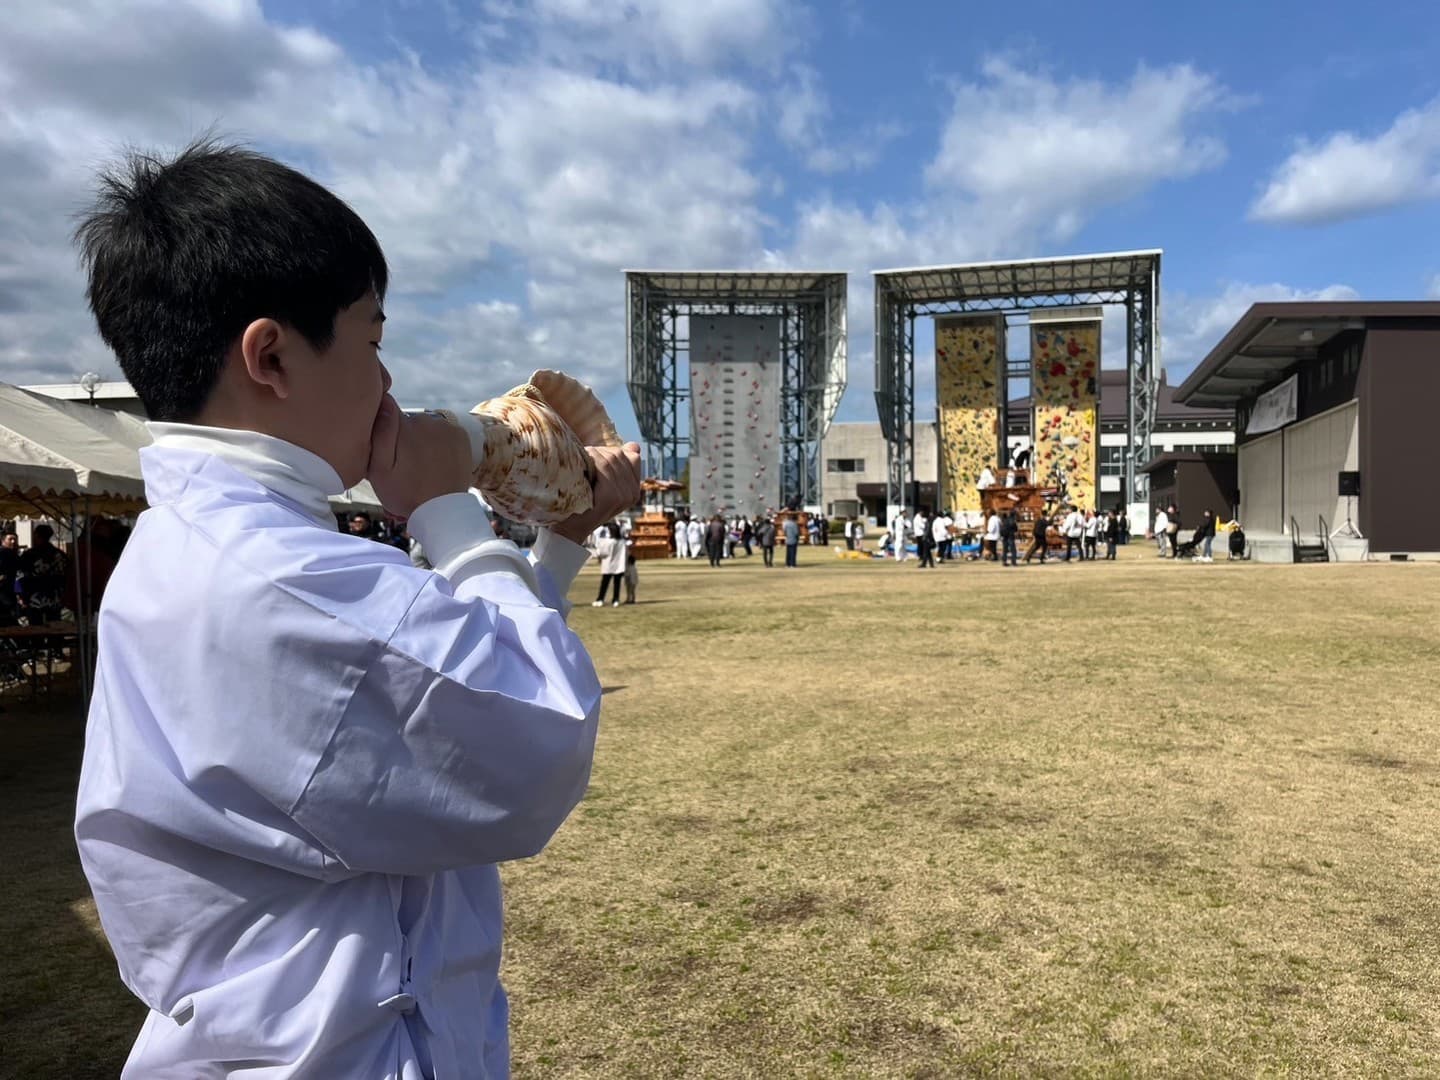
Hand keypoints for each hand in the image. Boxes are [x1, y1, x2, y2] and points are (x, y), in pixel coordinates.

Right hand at [366, 396, 473, 518]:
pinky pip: (443, 432)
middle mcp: (427, 419)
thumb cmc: (405, 494)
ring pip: (426, 426)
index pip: (386, 414)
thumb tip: (384, 398)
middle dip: (403, 437)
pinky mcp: (461, 434)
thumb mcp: (379, 470)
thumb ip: (380, 432)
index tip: (387, 453)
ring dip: (422, 440)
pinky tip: (435, 462)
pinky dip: (439, 443)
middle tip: (404, 465)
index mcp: (404, 425)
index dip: (383, 433)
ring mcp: (447, 426)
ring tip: (421, 466)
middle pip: (408, 421)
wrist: (443, 511)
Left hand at [550, 442, 641, 545]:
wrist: (568, 528)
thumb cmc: (582, 502)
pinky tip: (581, 467)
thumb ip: (619, 465)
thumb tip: (635, 446)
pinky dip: (591, 461)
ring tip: (579, 461)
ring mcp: (624, 496)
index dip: (611, 452)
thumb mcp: (604, 482)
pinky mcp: (612, 497)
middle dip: (599, 452)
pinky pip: (604, 467)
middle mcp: (633, 493)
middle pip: (620, 455)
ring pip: (611, 459)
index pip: (632, 457)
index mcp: (634, 489)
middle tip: (582, 457)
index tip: (594, 459)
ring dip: (592, 455)